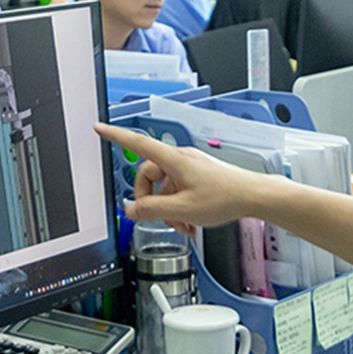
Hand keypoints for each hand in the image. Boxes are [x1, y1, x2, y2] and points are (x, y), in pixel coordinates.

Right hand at [93, 123, 270, 236]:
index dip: (116, 136)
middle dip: (151, 200)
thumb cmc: (225, 197)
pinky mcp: (199, 177)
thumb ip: (152, 210)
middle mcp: (181, 160)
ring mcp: (191, 168)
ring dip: (168, 209)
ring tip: (182, 224)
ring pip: (165, 188)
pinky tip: (190, 222)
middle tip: (159, 218)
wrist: (253, 196)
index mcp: (173, 161)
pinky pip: (179, 190)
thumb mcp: (182, 209)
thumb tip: (132, 209)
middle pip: (149, 176)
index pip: (138, 144)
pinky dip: (180, 207)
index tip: (100, 128)